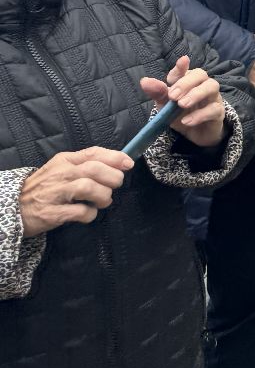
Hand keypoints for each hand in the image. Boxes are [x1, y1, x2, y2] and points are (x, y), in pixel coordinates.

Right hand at [18, 147, 132, 237]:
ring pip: (89, 188)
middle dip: (113, 178)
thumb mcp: (60, 169)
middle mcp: (60, 174)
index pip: (93, 153)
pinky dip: (90, 214)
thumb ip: (84, 164)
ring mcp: (55, 194)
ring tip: (102, 201)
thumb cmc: (44, 188)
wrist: (13, 208)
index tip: (128, 164)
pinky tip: (88, 214)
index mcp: (64, 161)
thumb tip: (117, 164)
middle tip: (114, 186)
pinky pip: (80, 212)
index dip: (115, 157)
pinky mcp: (51, 213)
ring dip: (103, 196)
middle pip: (95, 170)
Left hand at [139, 54, 226, 147]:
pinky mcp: (218, 112)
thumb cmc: (180, 115)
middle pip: (200, 74)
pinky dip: (200, 114)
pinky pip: (214, 109)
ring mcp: (212, 98)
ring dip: (196, 93)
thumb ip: (158, 93)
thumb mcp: (165, 106)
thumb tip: (144, 81)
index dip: (181, 67)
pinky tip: (187, 121)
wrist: (195, 135)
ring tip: (182, 104)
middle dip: (186, 82)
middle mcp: (202, 85)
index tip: (181, 62)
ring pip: (212, 86)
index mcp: (187, 81)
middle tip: (172, 96)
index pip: (185, 71)